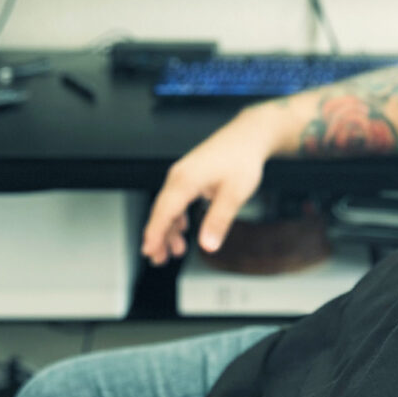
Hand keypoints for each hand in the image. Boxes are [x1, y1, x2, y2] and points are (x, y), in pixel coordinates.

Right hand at [142, 108, 274, 264]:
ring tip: (175, 250)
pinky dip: (177, 216)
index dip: (155, 234)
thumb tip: (208, 245)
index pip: (163, 213)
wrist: (248, 136)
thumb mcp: (234, 194)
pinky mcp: (189, 175)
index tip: (149, 252)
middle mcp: (179, 176)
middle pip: (161, 211)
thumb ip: (219, 221)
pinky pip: (176, 199)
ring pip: (168, 207)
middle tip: (159, 260)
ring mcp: (182, 174)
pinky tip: (182, 228)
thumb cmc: (242, 158)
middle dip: (159, 237)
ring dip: (169, 229)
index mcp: (185, 180)